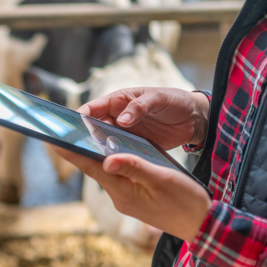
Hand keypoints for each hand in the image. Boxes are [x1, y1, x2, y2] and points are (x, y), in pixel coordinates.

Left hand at [54, 147, 211, 242]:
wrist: (201, 225)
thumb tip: (106, 159)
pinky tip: (109, 152)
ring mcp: (127, 199)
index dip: (71, 152)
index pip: (90, 167)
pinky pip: (118, 177)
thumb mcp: (161, 179)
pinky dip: (111, 162)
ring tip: (79, 137)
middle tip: (61, 133)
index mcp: (123, 191)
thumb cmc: (185, 201)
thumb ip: (134, 167)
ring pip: (105, 172)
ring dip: (94, 156)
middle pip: (94, 169)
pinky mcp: (135, 198)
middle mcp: (120, 196)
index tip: (52, 139)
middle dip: (78, 151)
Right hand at [78, 87, 208, 148]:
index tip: (73, 127)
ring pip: (106, 143)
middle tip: (80, 149)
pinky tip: (114, 167)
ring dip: (101, 151)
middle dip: (87, 138)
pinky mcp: (135, 147)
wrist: (194, 119)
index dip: (81, 117)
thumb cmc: (174, 101)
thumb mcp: (158, 98)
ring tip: (95, 161)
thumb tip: (121, 120)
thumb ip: (139, 107)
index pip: (93, 108)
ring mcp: (125, 134)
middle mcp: (117, 118)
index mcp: (119, 101)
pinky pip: (121, 154)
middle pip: (95, 129)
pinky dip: (117, 160)